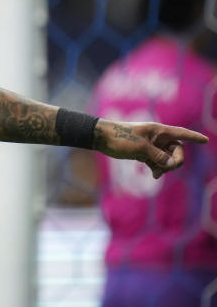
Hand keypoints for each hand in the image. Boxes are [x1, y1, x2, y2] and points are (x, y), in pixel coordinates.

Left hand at [93, 119, 208, 178]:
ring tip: (156, 173)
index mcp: (159, 131)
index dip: (193, 137)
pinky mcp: (143, 152)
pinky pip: (157, 161)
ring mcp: (151, 145)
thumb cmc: (120, 138)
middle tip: (167, 168)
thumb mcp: (140, 148)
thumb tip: (171, 164)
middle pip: (176, 150)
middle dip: (175, 160)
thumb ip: (158, 156)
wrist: (101, 138)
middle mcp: (157, 137)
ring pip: (166, 157)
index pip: (181, 133)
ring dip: (165, 166)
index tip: (205, 140)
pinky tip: (154, 175)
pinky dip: (158, 167)